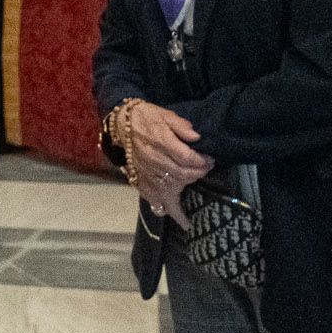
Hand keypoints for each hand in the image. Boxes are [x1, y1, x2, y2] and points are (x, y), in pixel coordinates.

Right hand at [122, 101, 206, 227]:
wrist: (121, 125)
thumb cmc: (146, 118)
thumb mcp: (165, 114)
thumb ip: (181, 126)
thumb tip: (197, 137)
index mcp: (161, 143)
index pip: (188, 158)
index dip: (202, 161)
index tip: (210, 160)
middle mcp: (155, 161)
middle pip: (182, 175)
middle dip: (198, 174)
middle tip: (206, 170)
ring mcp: (148, 174)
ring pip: (171, 190)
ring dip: (186, 192)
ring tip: (194, 196)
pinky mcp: (141, 181)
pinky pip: (154, 200)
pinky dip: (166, 209)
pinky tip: (178, 218)